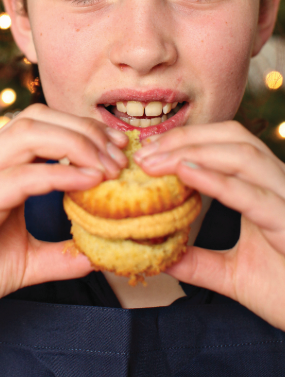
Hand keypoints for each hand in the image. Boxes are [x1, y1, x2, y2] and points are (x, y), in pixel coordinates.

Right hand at [0, 104, 127, 329]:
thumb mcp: (24, 260)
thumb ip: (59, 253)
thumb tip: (98, 255)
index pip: (41, 124)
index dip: (82, 129)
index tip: (117, 151)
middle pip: (37, 117)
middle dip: (84, 128)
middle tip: (120, 155)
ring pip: (26, 133)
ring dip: (75, 143)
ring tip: (108, 166)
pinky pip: (18, 176)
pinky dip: (56, 174)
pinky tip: (86, 182)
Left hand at [134, 121, 284, 329]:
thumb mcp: (233, 275)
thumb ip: (198, 262)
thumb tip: (160, 257)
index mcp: (265, 188)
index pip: (225, 144)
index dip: (186, 140)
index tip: (147, 151)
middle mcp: (278, 185)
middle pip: (232, 137)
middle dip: (184, 139)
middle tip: (142, 153)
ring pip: (242, 155)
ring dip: (193, 152)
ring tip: (155, 162)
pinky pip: (254, 195)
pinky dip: (218, 181)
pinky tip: (186, 174)